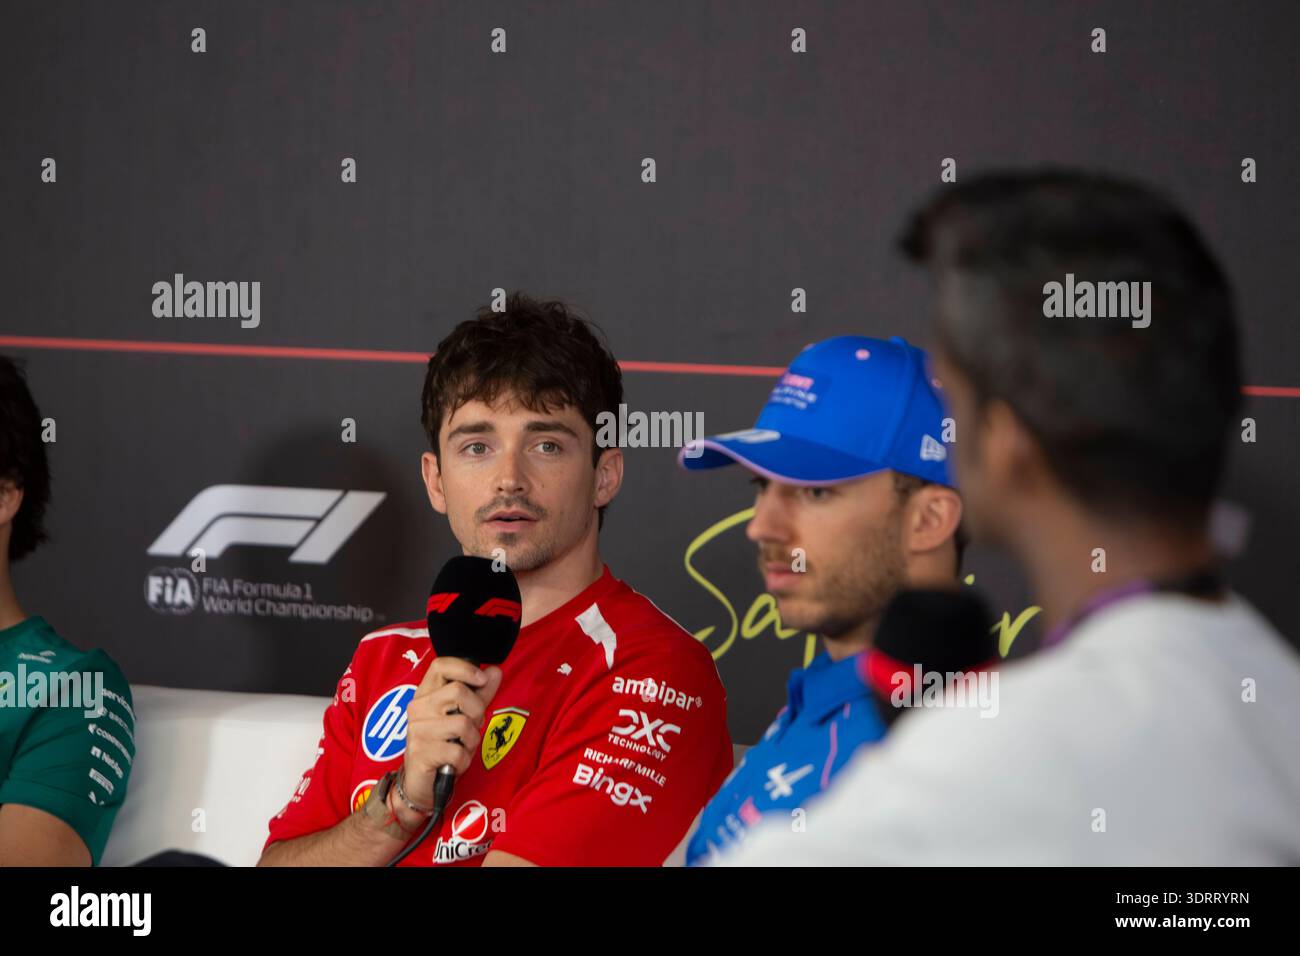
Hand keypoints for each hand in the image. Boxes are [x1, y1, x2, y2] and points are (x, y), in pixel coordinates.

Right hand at [399, 656, 502, 812]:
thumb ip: (480, 694)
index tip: (482, 679)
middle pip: (459, 691)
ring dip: (471, 740)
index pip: (441, 665)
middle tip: (469, 728)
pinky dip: (464, 760)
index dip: (466, 668)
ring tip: (460, 747)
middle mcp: (418, 708)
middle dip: (476, 712)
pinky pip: (458, 751)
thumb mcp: (464, 717)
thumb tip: (495, 671)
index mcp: (426, 694)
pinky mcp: (421, 752)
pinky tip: (454, 763)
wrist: (421, 783)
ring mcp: (417, 730)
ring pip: (462, 723)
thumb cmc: (443, 746)